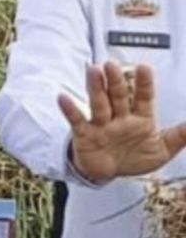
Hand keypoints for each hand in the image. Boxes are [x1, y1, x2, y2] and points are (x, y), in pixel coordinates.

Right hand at [60, 62, 185, 183]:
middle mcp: (120, 117)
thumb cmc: (134, 157)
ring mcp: (101, 124)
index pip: (144, 97)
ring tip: (93, 72)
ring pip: (99, 103)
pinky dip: (70, 109)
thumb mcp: (161, 150)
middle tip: (112, 65)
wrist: (108, 172)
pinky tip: (63, 97)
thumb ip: (178, 137)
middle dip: (116, 81)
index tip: (145, 67)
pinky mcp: (85, 134)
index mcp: (140, 118)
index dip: (144, 83)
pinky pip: (77, 120)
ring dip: (96, 88)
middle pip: (118, 96)